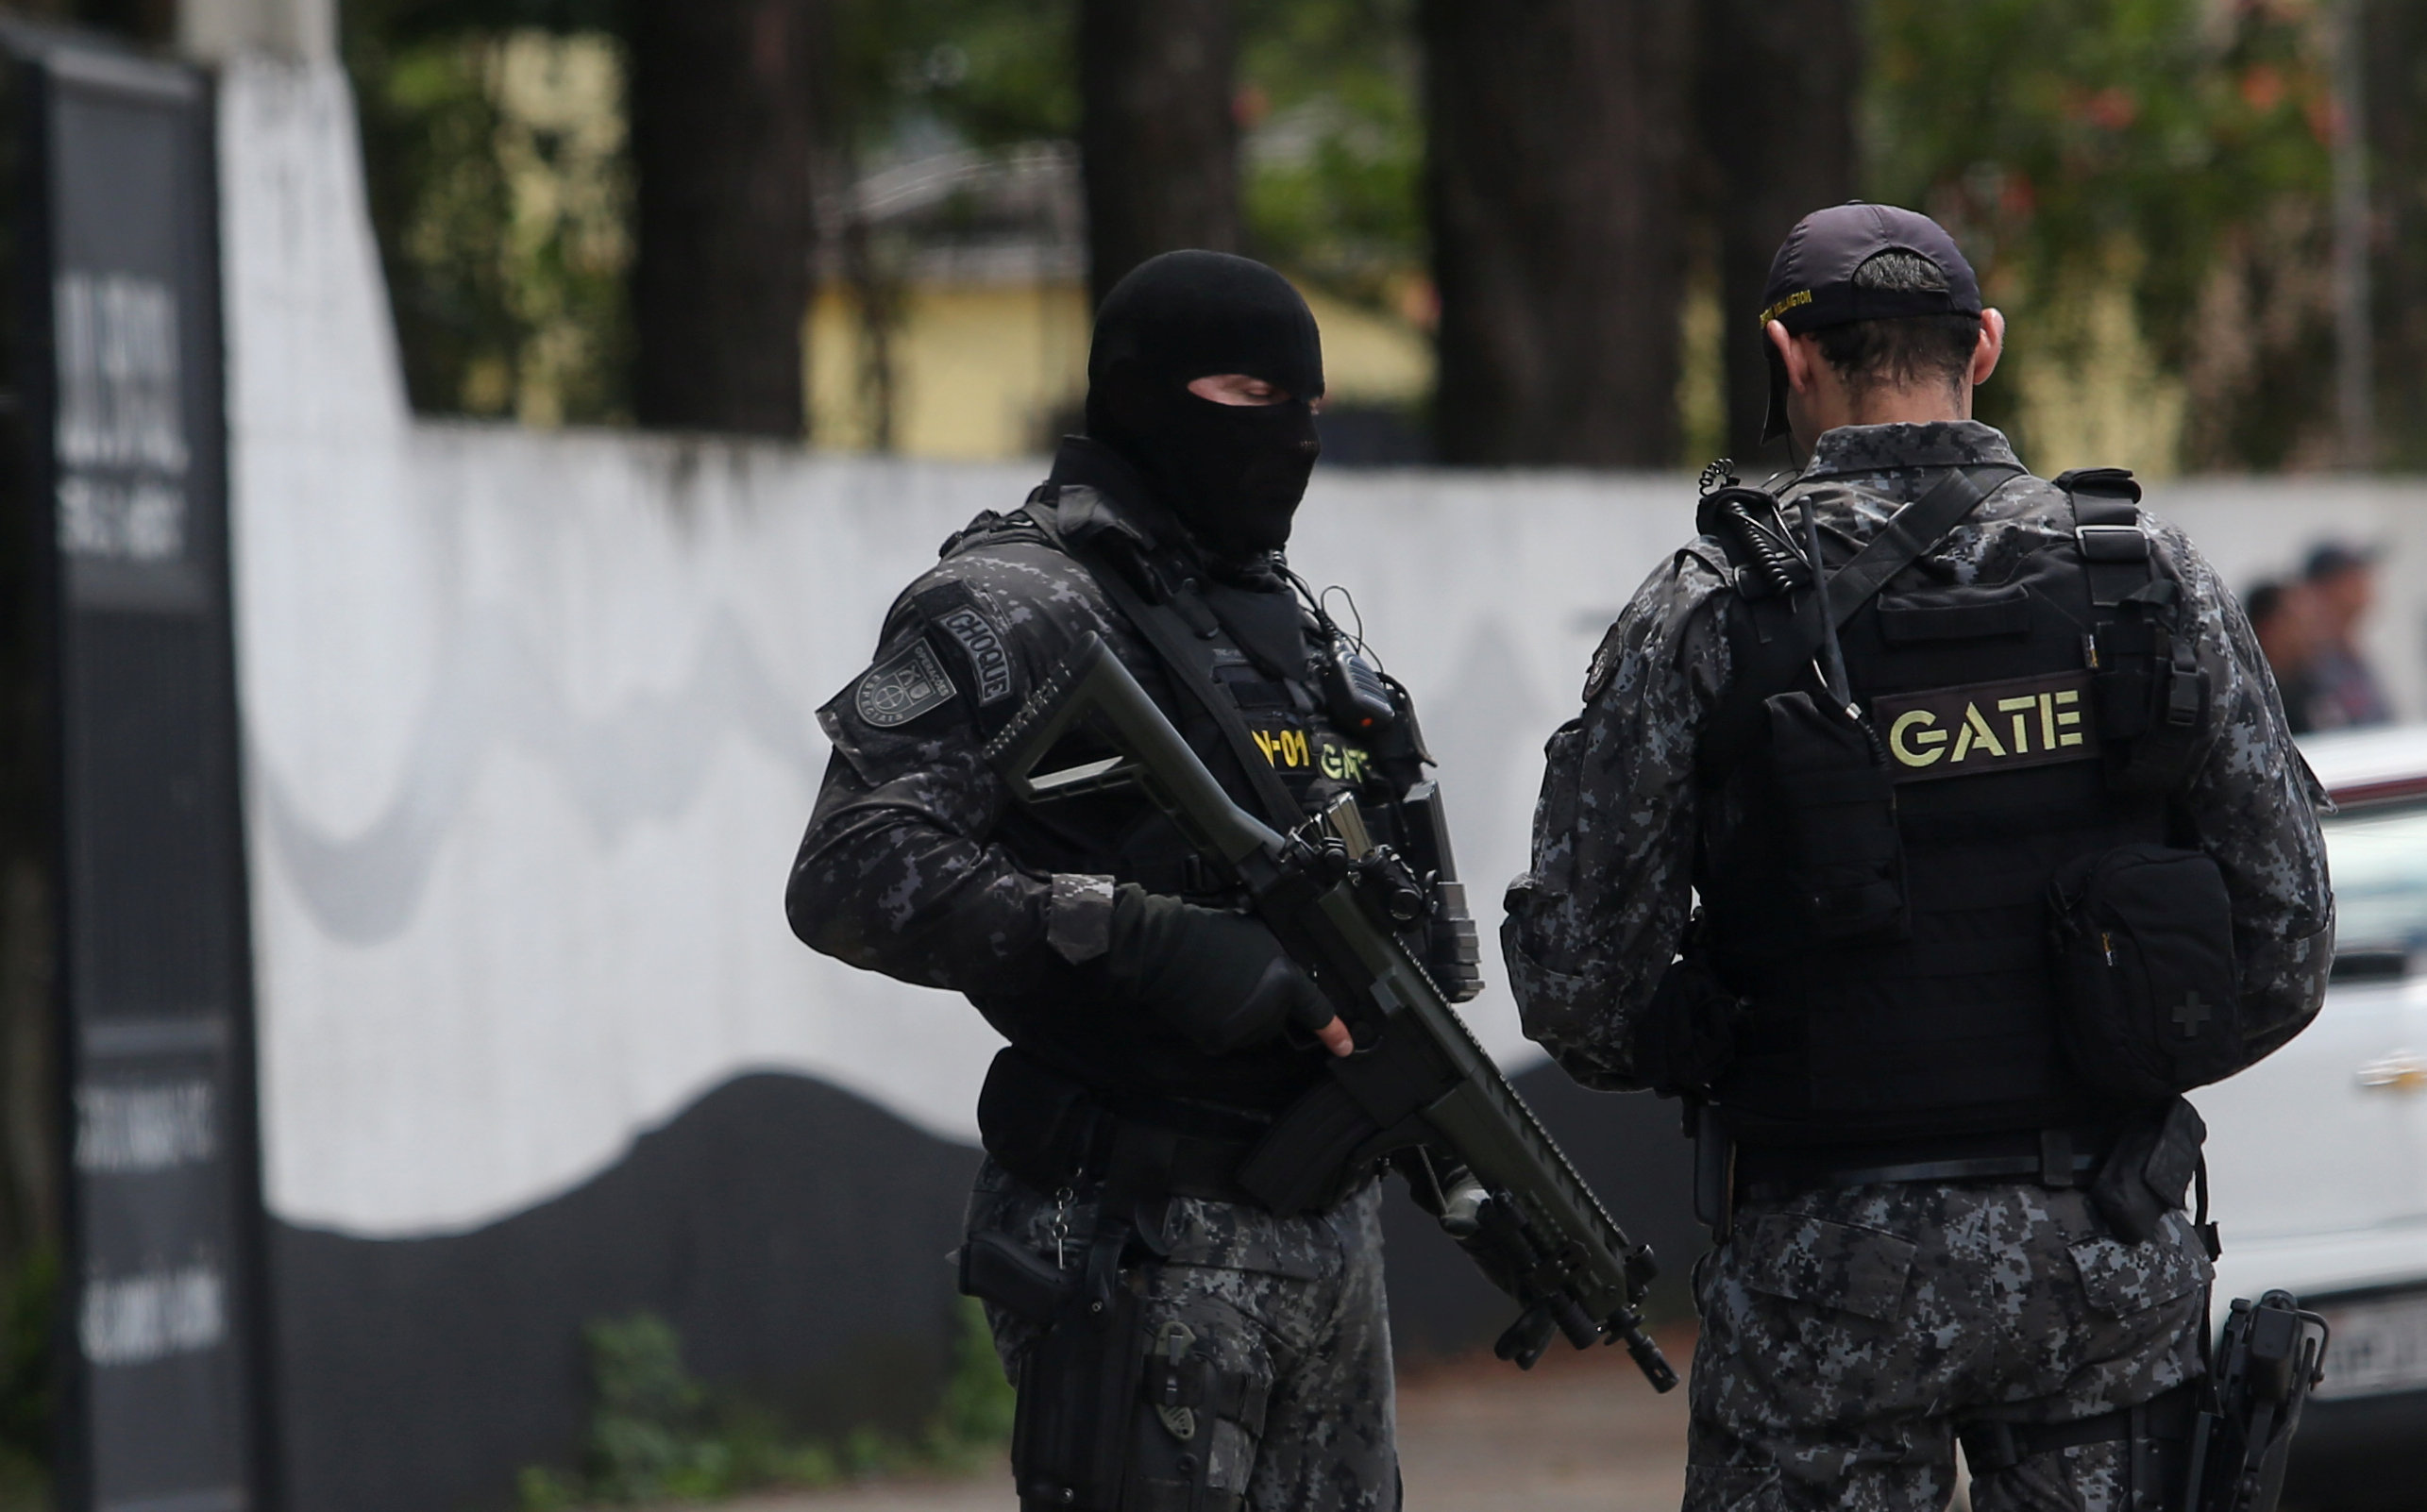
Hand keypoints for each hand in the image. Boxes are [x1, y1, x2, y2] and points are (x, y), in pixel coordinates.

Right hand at [1105, 885, 1351, 1056]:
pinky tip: (1206, 1001)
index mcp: (1283, 979)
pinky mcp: (1218, 1039)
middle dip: (1266, 1007)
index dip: (1333, 1031)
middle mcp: (1268, 1009)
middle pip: (1278, 1021)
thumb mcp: (1258, 936)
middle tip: (1239, 982)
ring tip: (1220, 989)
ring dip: (1245, 1018)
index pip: (1315, 1009)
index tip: (1345, 1046)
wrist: (1164, 948)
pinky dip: (1220, 1025)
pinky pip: (1228, 1038)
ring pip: (1254, 1033)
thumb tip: (1284, 975)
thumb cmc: (1206, 933)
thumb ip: (1278, 962)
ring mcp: (1243, 1028)